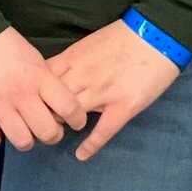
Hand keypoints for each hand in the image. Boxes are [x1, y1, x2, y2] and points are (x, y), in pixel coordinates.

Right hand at [0, 28, 87, 150]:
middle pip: (48, 133)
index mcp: (39, 77)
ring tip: (23, 133)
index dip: (77, 120)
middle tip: (47, 130)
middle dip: (52, 136)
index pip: (70, 108)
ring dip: (26, 141)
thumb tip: (56, 104)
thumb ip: (45, 80)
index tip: (75, 122)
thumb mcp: (33, 57)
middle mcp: (21, 93)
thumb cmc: (3, 43)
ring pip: (22, 141)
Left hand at [47, 20, 180, 161]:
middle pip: (52, 101)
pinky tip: (81, 155)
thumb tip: (57, 76)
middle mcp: (83, 77)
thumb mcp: (90, 42)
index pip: (42, 81)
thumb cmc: (124, 36)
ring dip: (64, 125)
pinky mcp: (123, 107)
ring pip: (72, 115)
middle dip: (45, 111)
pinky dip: (90, 145)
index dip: (35, 93)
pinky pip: (102, 131)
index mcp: (73, 58)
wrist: (157, 35)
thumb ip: (73, 60)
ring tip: (60, 133)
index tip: (34, 101)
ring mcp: (103, 93)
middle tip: (43, 120)